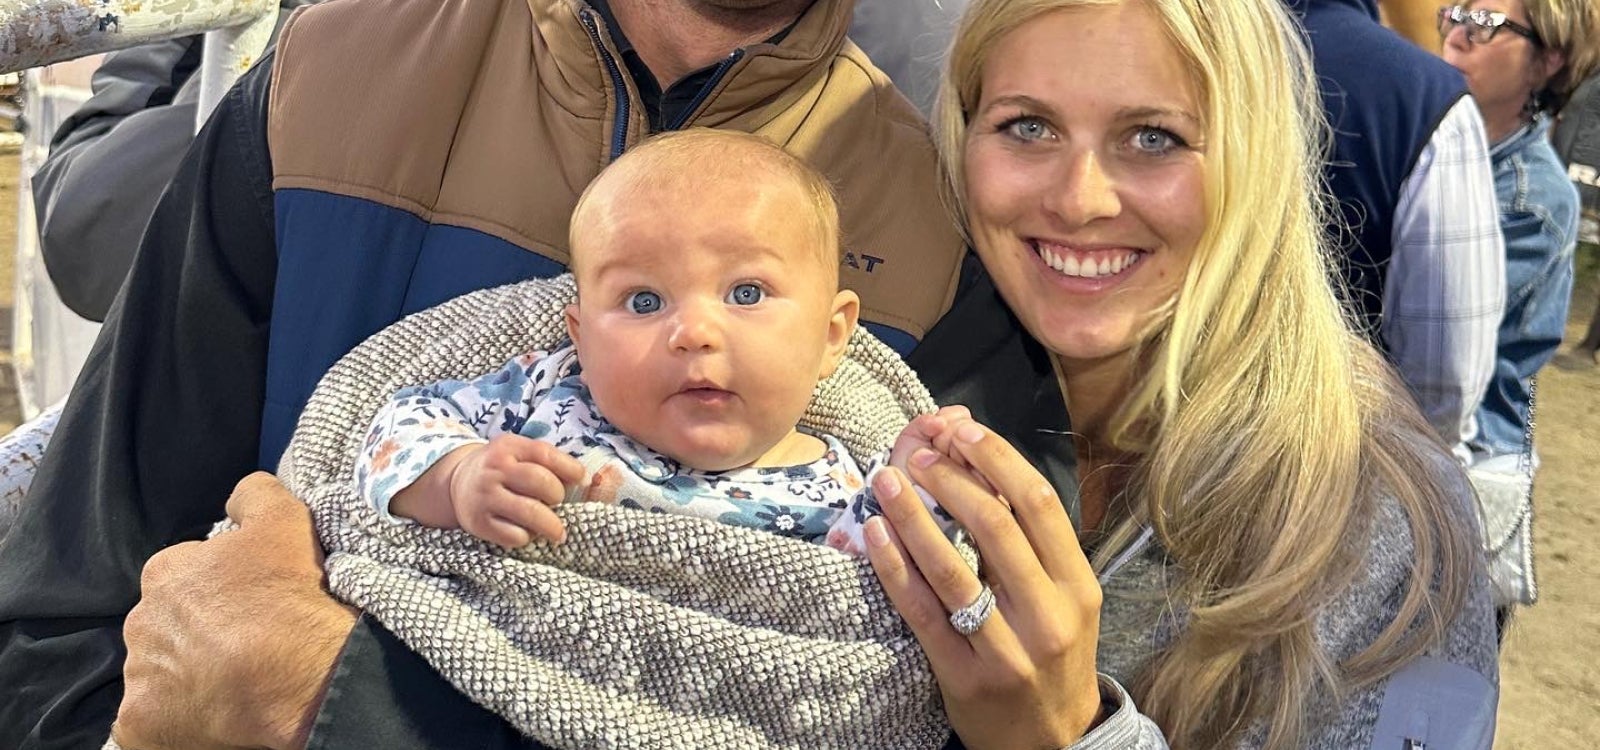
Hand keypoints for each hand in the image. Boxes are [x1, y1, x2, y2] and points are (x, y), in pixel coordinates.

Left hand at [114, 473, 357, 749]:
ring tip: (235, 681)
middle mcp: (141, 621)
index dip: (221, 590)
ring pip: (162, 672)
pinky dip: (177, 718)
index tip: (250, 604)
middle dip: (198, 634)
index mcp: (166, 573)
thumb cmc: (288, 596)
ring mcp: (139, 675)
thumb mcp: (285, 520)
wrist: (297, 674)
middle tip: (245, 643)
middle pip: (169, 626)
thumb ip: (255, 495)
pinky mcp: (139, 722)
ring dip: (189, 675)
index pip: (185, 577)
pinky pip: (153, 719)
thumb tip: (239, 494)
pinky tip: (213, 711)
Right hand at [447, 433, 585, 546]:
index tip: (582, 480)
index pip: (545, 455)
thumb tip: (586, 480)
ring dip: (551, 525)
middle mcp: (494, 470)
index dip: (570, 469)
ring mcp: (485, 497)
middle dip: (558, 496)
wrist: (457, 483)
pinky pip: (514, 535)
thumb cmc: (502, 469)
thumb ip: (550, 461)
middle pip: (540, 482)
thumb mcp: (520, 453)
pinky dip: (528, 537)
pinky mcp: (479, 523)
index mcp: (508, 447)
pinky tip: (528, 533)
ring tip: (558, 531)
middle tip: (559, 503)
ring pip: (530, 512)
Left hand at [865, 414, 1102, 748]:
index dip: (999, 460)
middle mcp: (1048, 616)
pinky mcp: (964, 677)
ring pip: (952, 569)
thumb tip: (984, 471)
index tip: (965, 431)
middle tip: (920, 456)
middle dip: (952, 481)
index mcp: (1077, 586)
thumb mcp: (1067, 601)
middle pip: (996, 527)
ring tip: (888, 481)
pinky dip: (894, 568)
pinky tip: (876, 534)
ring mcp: (1006, 650)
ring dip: (914, 517)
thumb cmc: (1054, 655)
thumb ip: (1035, 547)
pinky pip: (922, 612)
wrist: (1052, 741)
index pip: (1039, 505)